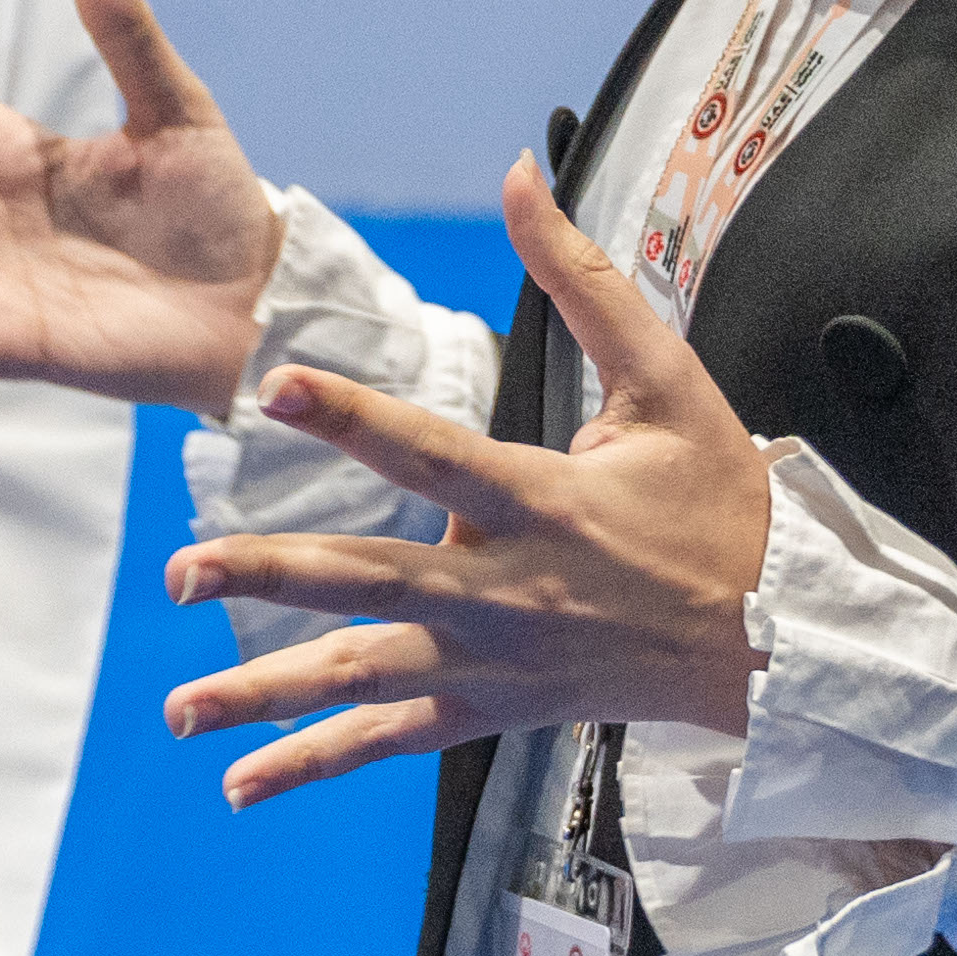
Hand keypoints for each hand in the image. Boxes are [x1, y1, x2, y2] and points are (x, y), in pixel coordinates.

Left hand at [161, 153, 775, 804]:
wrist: (780, 639)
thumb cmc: (720, 503)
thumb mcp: (668, 378)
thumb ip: (584, 274)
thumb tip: (522, 172)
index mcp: (545, 503)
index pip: (432, 451)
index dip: (352, 416)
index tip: (273, 384)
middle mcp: (508, 594)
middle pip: (372, 583)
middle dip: (271, 578)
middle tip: (180, 572)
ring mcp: (496, 663)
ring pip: (366, 679)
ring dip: (265, 694)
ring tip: (175, 707)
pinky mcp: (493, 710)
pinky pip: (392, 742)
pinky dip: (316, 765)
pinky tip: (240, 783)